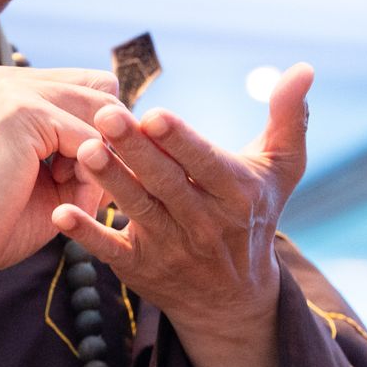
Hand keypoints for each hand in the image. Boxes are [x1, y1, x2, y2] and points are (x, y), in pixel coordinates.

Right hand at [0, 65, 118, 279]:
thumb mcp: (48, 181)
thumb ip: (83, 156)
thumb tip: (136, 146)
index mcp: (9, 90)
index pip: (88, 88)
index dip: (102, 130)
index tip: (92, 175)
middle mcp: (11, 79)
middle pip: (102, 92)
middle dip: (108, 141)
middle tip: (87, 187)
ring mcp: (14, 91)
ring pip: (100, 112)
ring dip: (101, 158)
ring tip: (74, 193)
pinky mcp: (21, 113)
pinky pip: (90, 137)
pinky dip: (91, 174)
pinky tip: (68, 197)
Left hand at [49, 64, 313, 366]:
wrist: (234, 299)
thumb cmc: (254, 214)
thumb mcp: (280, 169)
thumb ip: (289, 116)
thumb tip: (305, 67)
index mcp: (237, 194)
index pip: (205, 163)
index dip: (180, 140)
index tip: (154, 114)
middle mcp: (206, 224)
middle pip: (166, 183)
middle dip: (135, 150)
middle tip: (104, 116)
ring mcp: (171, 249)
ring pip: (138, 211)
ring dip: (111, 182)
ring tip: (84, 149)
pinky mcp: (140, 269)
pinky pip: (110, 250)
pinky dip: (86, 234)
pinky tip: (61, 211)